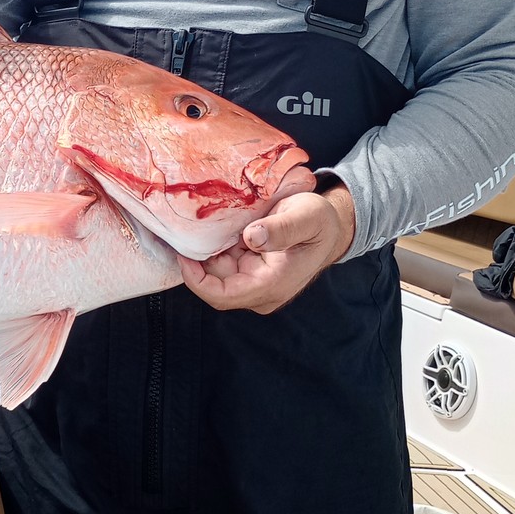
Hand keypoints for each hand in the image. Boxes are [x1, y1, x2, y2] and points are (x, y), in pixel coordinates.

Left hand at [178, 183, 355, 314]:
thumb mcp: (307, 217)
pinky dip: (214, 245)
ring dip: (205, 250)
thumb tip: (253, 237)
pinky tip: (210, 224)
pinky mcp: (248, 268)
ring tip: (198, 222)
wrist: (330, 226)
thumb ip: (282, 229)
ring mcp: (252, 279)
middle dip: (197, 260)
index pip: (223, 296)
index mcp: (272, 285)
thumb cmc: (320, 222)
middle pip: (213, 283)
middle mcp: (259, 288)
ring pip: (215, 271)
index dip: (197, 281)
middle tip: (186, 229)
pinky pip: (222, 261)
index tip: (183, 256)